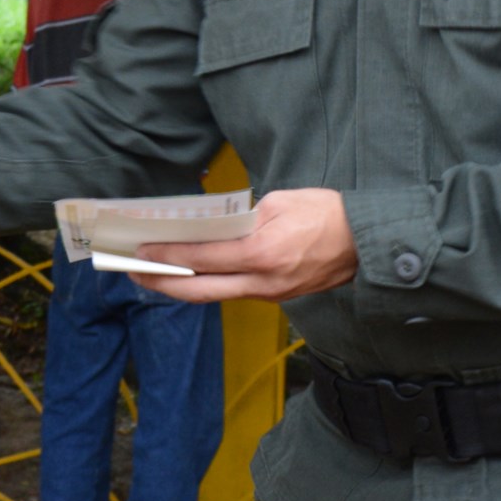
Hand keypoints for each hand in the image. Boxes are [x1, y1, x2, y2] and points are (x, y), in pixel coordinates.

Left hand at [142, 189, 358, 303]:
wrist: (368, 242)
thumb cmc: (327, 214)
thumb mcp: (280, 203)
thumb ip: (242, 218)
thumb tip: (212, 226)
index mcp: (262, 253)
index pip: (202, 258)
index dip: (167, 256)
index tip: (141, 251)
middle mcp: (263, 282)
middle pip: (200, 290)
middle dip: (161, 282)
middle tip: (133, 271)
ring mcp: (271, 294)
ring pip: (215, 296)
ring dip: (182, 287)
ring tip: (154, 274)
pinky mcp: (277, 297)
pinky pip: (234, 293)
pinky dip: (208, 285)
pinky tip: (191, 274)